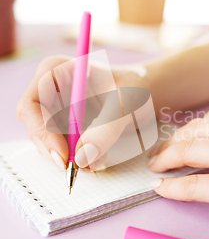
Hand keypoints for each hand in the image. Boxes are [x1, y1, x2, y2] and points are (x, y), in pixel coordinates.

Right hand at [16, 55, 150, 169]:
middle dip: (54, 150)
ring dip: (67, 157)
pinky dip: (75, 158)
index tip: (63, 153)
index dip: (41, 130)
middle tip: (78, 167)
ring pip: (46, 142)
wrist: (147, 90)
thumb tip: (82, 157)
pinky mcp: (63, 127)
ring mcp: (54, 109)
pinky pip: (60, 149)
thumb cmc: (136, 85)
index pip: (31, 104)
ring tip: (96, 161)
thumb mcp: (127, 104)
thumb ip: (106, 128)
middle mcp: (50, 90)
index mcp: (56, 71)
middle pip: (34, 127)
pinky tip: (96, 158)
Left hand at [149, 107, 208, 238]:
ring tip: (156, 169)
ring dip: (166, 161)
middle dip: (172, 144)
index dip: (187, 132)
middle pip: (196, 132)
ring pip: (189, 152)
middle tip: (159, 156)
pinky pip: (192, 185)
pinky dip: (172, 187)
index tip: (175, 141)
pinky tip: (162, 190)